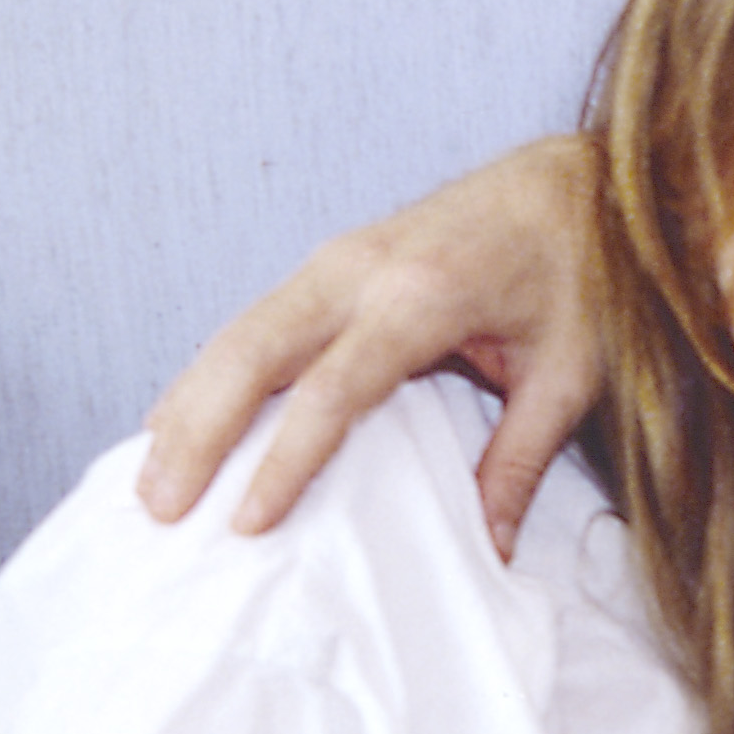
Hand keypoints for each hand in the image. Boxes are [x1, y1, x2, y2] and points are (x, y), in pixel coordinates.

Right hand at [136, 137, 609, 555]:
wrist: (580, 184)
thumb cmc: (584, 275)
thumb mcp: (569, 375)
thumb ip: (520, 462)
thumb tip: (493, 548)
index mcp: (421, 296)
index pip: (331, 390)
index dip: (285, 461)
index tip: (248, 524)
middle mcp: (361, 270)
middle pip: (250, 352)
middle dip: (198, 433)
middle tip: (158, 510)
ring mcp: (337, 260)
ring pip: (237, 333)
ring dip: (188, 405)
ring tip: (150, 481)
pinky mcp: (332, 263)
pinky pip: (255, 323)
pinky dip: (212, 375)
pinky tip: (181, 424)